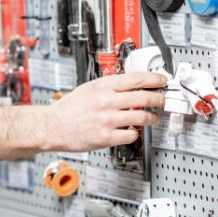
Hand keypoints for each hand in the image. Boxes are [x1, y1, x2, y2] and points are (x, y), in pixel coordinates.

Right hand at [44, 73, 166, 151]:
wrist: (53, 126)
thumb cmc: (69, 108)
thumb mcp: (89, 88)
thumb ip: (109, 86)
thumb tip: (130, 85)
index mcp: (102, 86)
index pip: (136, 79)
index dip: (154, 79)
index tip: (162, 81)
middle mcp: (107, 101)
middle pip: (144, 97)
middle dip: (159, 98)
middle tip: (164, 100)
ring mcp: (108, 120)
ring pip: (142, 117)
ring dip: (152, 117)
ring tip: (154, 118)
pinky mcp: (107, 137)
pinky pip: (131, 134)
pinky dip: (136, 132)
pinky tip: (133, 130)